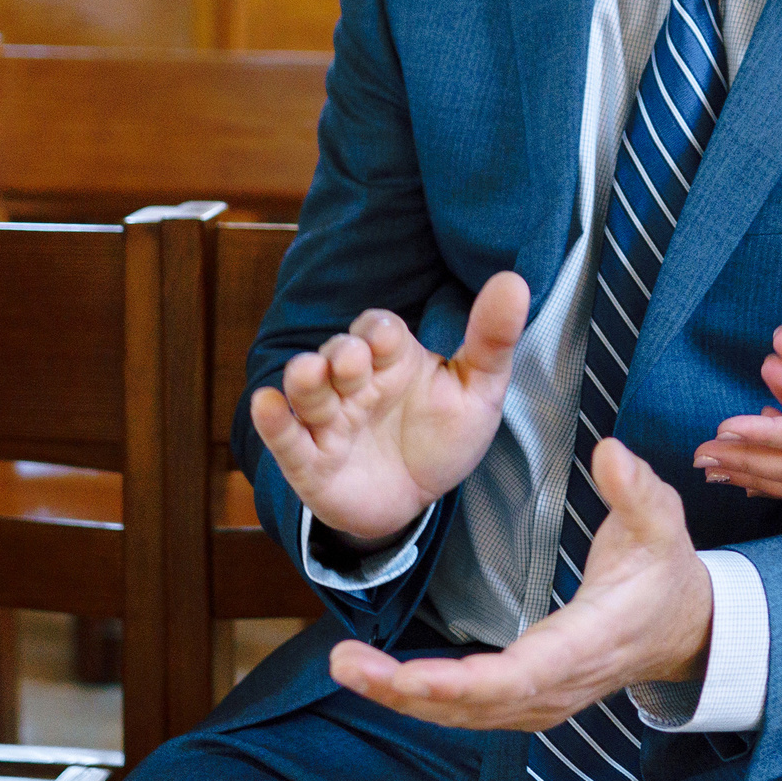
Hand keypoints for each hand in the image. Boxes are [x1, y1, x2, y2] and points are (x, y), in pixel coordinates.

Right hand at [250, 273, 527, 544]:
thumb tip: (515, 281)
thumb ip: (492, 340)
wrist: (418, 498)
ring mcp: (330, 422)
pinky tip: (266, 404)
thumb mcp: (479, 390)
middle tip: (353, 362)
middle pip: (338, 354)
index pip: (378, 329)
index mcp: (393, 359)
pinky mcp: (311, 462)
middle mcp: (356, 384)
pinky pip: (287, 439)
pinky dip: (273, 422)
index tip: (386, 340)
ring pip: (308, 391)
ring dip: (305, 380)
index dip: (378, 331)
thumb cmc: (443, 435)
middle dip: (342, 355)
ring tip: (308, 374)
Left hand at [330, 439, 712, 729]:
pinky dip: (422, 699)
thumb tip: (610, 451)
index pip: (521, 675)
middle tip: (345, 664)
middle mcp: (558, 685)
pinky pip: (468, 710)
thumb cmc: (664, 571)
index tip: (412, 678)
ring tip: (347, 668)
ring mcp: (542, 701)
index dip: (465, 682)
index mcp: (587, 642)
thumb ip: (635, 488)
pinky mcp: (528, 702)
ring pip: (464, 714)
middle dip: (406, 691)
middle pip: (475, 704)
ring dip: (402, 697)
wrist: (685, 628)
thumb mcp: (661, 521)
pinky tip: (379, 679)